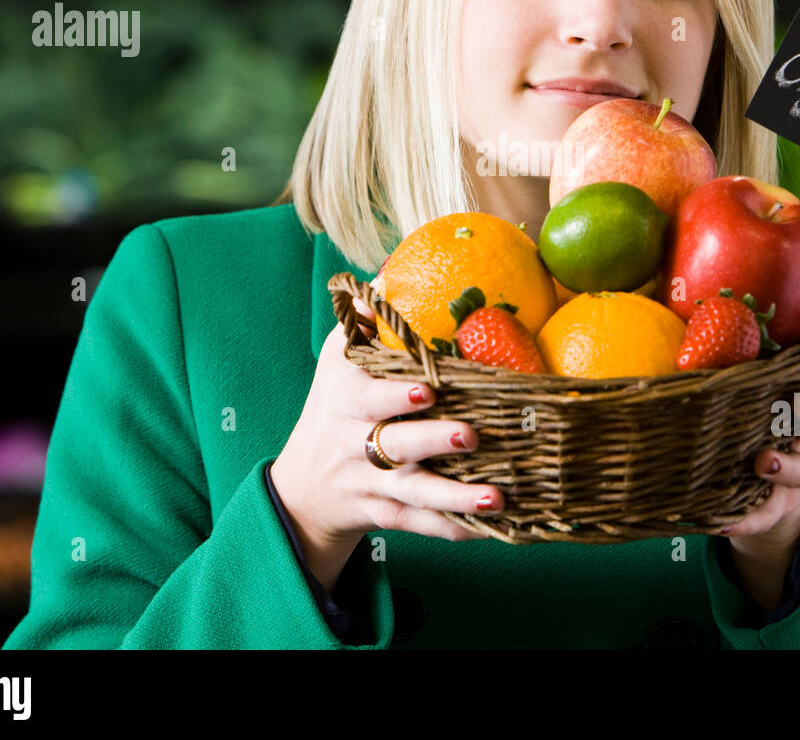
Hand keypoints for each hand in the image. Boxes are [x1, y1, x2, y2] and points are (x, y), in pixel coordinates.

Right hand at [270, 282, 500, 592]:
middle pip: (394, 446)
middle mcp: (355, 445)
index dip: (395, 397)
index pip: (368, 399)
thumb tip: (392, 270)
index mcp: (346, 401)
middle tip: (472, 435)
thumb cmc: (332, 406)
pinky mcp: (384, 516)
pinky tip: (488, 529)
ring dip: (454, 497)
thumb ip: (364, 319)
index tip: (428, 390)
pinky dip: (450, 528)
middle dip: (433, 442)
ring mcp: (370, 484)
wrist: (303, 487)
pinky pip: (419, 525)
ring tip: (496, 498)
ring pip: (412, 493)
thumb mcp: (337, 358)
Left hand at [716, 332, 799, 608]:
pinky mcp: (774, 509)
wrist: (765, 500)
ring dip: (781, 464)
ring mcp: (795, 474)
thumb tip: (690, 312)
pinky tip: (720, 522)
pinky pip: (761, 515)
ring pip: (797, 468)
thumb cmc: (757, 426)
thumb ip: (738, 361)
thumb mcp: (758, 395)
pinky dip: (744, 520)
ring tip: (761, 461)